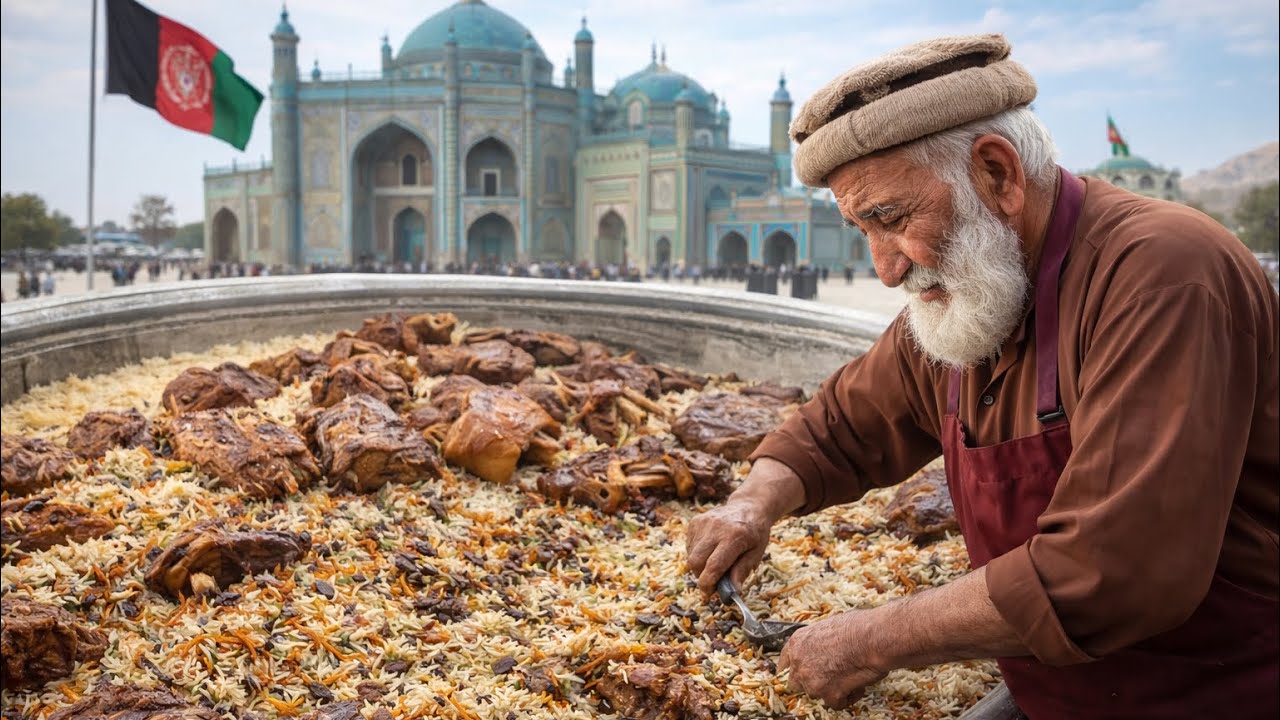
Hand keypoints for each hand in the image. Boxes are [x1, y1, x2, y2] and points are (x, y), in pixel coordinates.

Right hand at [685, 458, 805, 595]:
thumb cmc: (755, 533)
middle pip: (696, 561)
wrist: (749, 506)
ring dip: (699, 566)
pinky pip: (690, 546)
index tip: (708, 594)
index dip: (708, 583)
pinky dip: (697, 554)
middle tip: (711, 582)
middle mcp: (716, 527)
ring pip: (691, 555)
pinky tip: (710, 550)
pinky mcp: (695, 521)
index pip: (714, 565)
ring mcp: (703, 522)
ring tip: (714, 562)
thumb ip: (742, 571)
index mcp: (735, 536)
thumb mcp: (756, 553)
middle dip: (700, 576)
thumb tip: (733, 592)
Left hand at [778, 611, 888, 709]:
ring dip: (831, 690)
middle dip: (811, 683)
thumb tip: (823, 650)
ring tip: (850, 676)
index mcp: (797, 643)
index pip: (784, 663)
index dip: (795, 670)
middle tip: (829, 679)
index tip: (802, 674)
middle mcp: (799, 663)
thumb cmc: (857, 627)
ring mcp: (812, 681)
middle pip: (795, 683)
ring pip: (816, 694)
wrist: (872, 638)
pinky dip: (848, 698)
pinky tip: (858, 685)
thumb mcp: (828, 627)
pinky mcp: (828, 695)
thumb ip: (818, 643)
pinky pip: (836, 704)